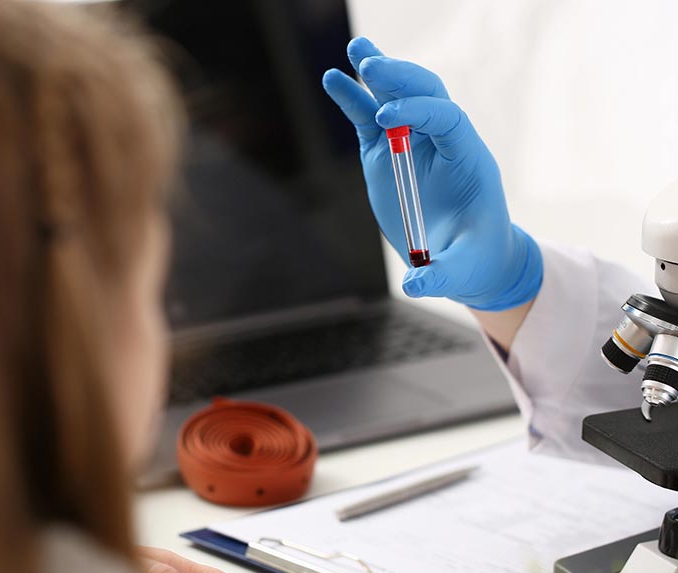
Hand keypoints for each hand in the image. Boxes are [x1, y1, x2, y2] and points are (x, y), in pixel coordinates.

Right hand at [322, 37, 541, 310]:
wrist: (470, 256)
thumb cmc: (472, 260)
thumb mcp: (460, 272)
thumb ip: (438, 277)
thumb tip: (415, 286)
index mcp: (467, 160)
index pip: (445, 119)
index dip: (418, 112)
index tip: (388, 120)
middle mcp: (440, 144)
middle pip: (423, 94)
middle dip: (399, 78)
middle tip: (370, 65)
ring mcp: (411, 145)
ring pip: (395, 98)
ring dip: (377, 74)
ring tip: (356, 51)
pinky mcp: (387, 155)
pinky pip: (369, 121)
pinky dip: (354, 100)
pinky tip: (334, 79)